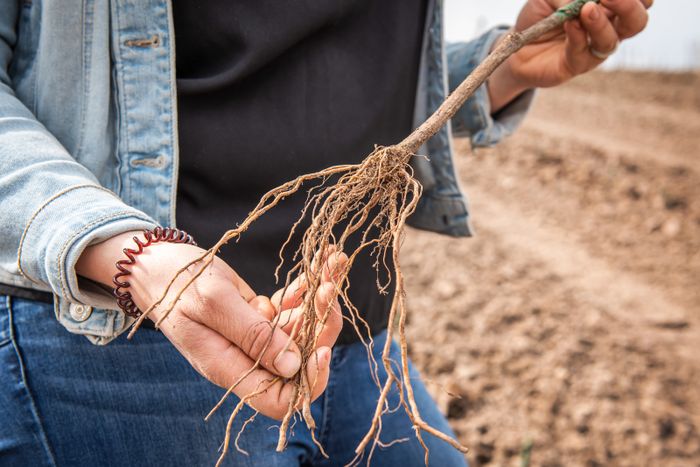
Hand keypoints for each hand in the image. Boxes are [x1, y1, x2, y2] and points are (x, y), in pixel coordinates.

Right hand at [76, 231, 345, 419]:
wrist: (159, 264)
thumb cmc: (178, 284)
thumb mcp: (213, 304)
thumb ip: (251, 334)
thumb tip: (291, 366)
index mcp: (231, 368)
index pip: (279, 398)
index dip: (307, 381)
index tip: (322, 349)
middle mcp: (248, 359)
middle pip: (300, 360)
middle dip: (321, 325)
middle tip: (329, 289)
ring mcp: (257, 338)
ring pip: (302, 329)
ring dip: (321, 298)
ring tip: (334, 262)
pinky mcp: (261, 316)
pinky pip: (293, 308)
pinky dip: (308, 286)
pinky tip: (323, 260)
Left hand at [488, 0, 651, 110]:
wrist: (516, 44)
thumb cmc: (540, 14)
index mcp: (610, 7)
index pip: (641, 0)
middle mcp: (608, 28)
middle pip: (636, 21)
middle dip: (629, 6)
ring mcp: (593, 49)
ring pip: (611, 41)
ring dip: (601, 23)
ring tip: (587, 9)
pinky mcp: (575, 66)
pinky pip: (582, 53)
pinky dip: (577, 36)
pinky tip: (569, 24)